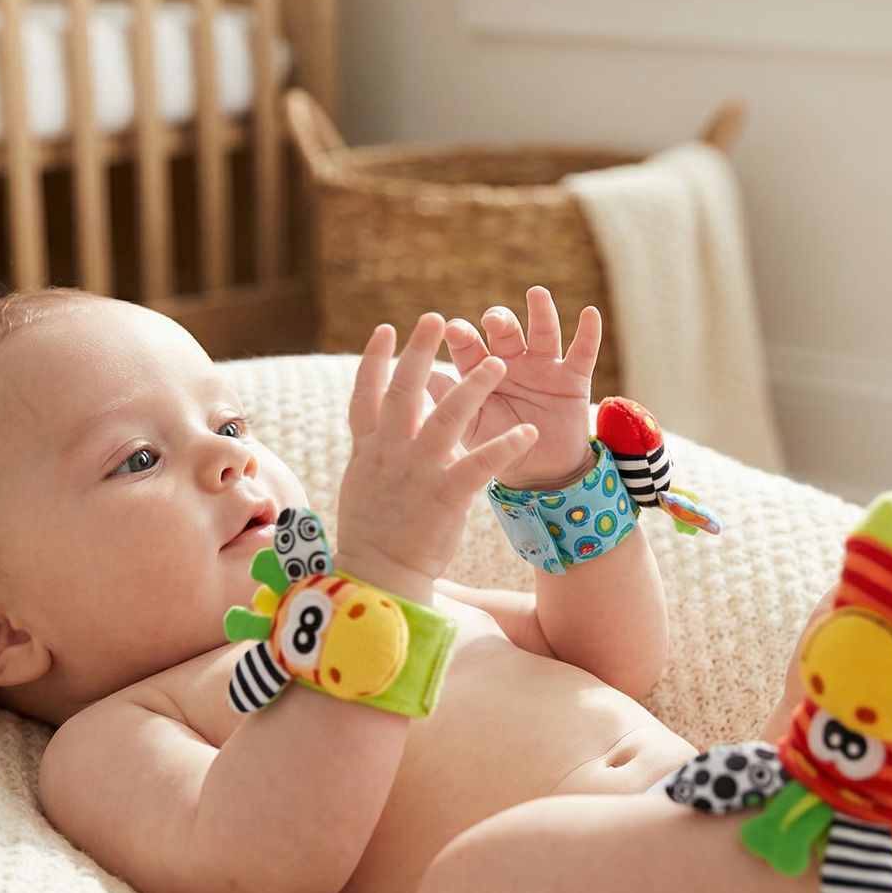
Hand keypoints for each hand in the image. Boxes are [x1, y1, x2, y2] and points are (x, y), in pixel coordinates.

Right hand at [335, 314, 536, 601]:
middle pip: (404, 390)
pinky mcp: (445, 495)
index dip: (377, 358)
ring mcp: (417, 471)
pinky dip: (505, 447)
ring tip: (499, 363)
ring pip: (448, 416)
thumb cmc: (372, 535)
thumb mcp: (363, 485)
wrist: (378, 574)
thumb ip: (374, 454)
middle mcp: (390, 452)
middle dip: (420, 351)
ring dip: (475, 386)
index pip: (367, 393)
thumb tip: (378, 434)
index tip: (387, 329)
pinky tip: (528, 433)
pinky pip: (481, 464)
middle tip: (438, 318)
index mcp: (369, 449)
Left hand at [430, 286, 600, 490]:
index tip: (453, 330)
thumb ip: (452, 403)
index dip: (462, 335)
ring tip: (536, 294)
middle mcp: (512, 361)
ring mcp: (544, 366)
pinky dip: (589, 333)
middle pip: (505, 331)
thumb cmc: (498, 449)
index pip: (469, 345)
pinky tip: (590, 314)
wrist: (539, 472)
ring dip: (541, 312)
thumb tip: (424, 379)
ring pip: (543, 332)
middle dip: (498, 320)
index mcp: (482, 371)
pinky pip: (583, 351)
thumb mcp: (472, 428)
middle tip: (493, 320)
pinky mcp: (573, 378)